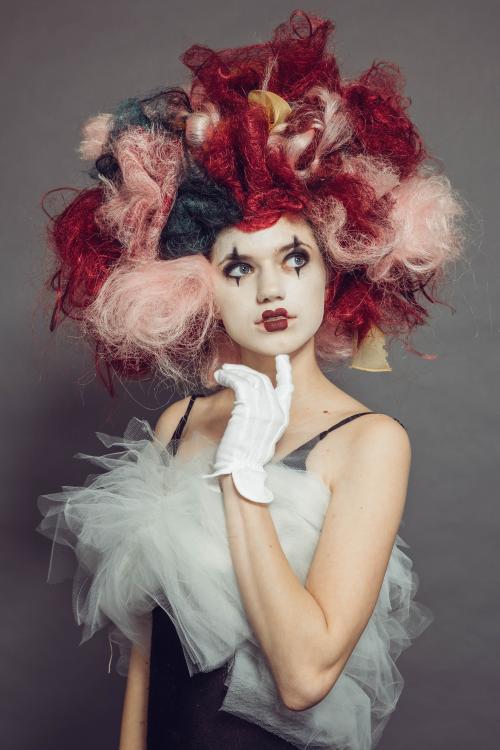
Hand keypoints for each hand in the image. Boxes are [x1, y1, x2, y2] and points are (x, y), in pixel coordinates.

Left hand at [202, 354, 293, 503]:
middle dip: (245, 370)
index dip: (285, 372)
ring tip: (221, 373)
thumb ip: (261, 420)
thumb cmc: (244, 458)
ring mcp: (264, 411)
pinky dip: (229, 377)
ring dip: (234, 372)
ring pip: (251, 379)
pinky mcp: (248, 410)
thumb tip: (249, 406)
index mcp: (282, 419)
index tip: (282, 358)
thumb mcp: (260, 437)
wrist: (239, 471)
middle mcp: (276, 413)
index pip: (288, 389)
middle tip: (229, 368)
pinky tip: (219, 377)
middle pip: (264, 380)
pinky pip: (240, 384)